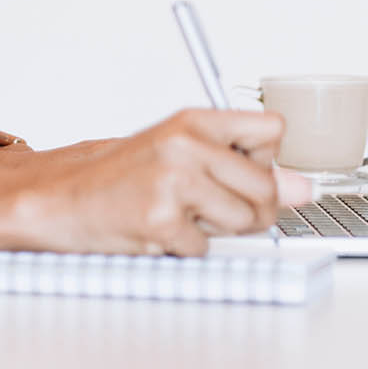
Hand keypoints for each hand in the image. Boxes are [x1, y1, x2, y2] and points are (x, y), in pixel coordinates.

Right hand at [3, 109, 293, 256]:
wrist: (61, 196)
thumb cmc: (122, 175)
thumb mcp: (182, 153)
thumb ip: (243, 166)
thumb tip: (306, 189)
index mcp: (194, 120)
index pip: (273, 129)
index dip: (266, 158)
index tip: (241, 167)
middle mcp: (186, 144)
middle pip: (267, 186)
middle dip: (250, 208)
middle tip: (210, 205)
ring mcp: (173, 181)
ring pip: (245, 221)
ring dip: (218, 230)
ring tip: (182, 214)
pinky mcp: (160, 220)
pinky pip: (205, 247)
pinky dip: (185, 248)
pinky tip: (158, 229)